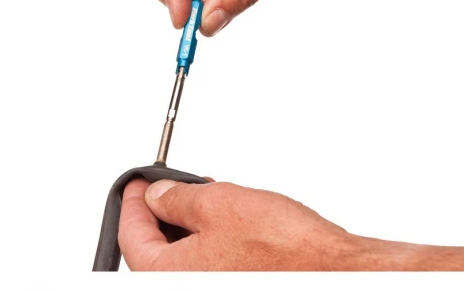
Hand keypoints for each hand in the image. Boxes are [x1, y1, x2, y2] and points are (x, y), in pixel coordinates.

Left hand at [118, 178, 463, 270]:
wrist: (332, 271)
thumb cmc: (286, 250)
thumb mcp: (220, 204)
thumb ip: (177, 198)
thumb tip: (157, 195)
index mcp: (169, 276)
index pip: (132, 236)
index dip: (132, 201)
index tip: (137, 183)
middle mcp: (187, 288)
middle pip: (154, 249)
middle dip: (161, 211)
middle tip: (166, 187)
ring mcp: (211, 287)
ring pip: (182, 255)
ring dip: (187, 224)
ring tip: (202, 196)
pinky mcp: (233, 283)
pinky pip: (207, 262)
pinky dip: (208, 238)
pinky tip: (224, 220)